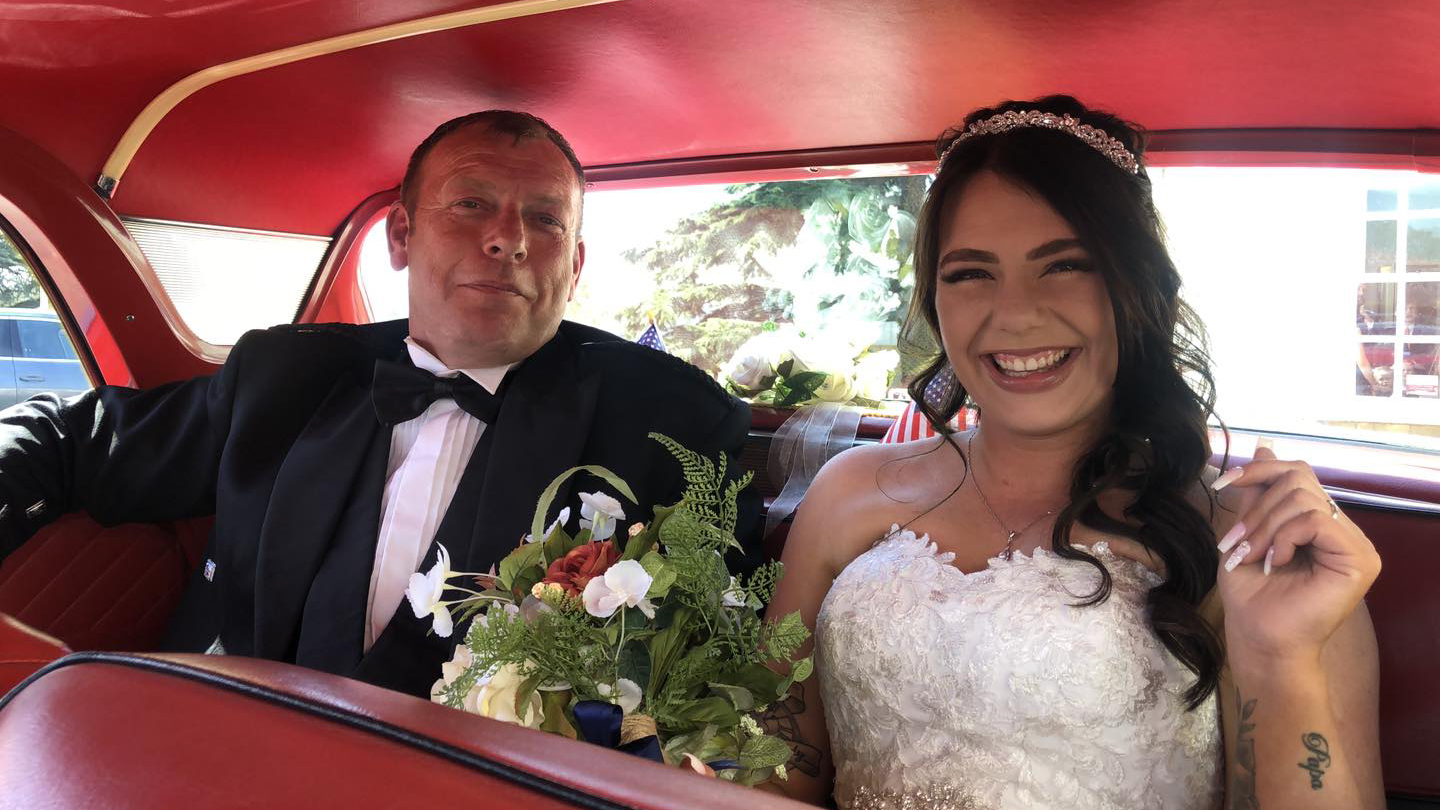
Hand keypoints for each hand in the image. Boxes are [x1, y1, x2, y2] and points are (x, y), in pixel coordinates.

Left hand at [1211, 442, 1381, 671]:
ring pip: (1303, 498)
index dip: (1259, 470)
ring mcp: (1355, 544)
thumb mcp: (1248, 533)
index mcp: (1318, 523)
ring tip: (1254, 557)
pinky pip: (1316, 520)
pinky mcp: (1360, 559)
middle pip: (1298, 479)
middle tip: (1239, 544)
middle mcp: (1341, 530)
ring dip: (1265, 527)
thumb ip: (1259, 494)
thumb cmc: (1251, 595)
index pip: (1296, 474)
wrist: (1260, 638)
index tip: (1223, 484)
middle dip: (1257, 508)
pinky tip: (1275, 562)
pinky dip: (1285, 537)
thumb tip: (1265, 447)